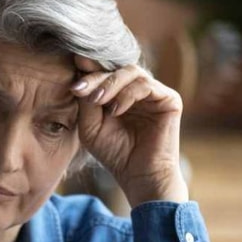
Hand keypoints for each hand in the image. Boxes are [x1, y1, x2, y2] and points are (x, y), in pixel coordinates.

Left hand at [71, 57, 188, 206]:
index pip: (104, 72)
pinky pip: (146, 85)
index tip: (72, 66)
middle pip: (116, 68)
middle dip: (95, 76)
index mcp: (119, 93)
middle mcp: (137, 90)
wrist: (138, 175)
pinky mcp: (169, 99)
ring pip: (131, 71)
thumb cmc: (114, 153)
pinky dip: (127, 94)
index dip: (88, 68)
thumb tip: (81, 75)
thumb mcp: (90, 126)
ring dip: (110, 84)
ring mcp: (154, 93)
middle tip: (79, 88)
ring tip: (97, 101)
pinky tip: (115, 111)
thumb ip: (86, 102)